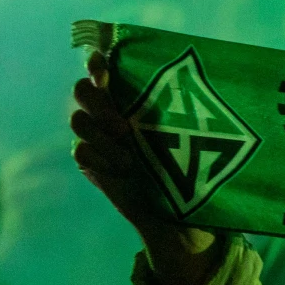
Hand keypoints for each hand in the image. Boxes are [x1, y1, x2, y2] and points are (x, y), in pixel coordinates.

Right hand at [70, 50, 218, 284]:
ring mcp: (101, 141)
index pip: (107, 70)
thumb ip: (188, 108)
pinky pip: (81, 152)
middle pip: (83, 91)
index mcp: (136, 101)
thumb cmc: (199, 171)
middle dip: (97, 99)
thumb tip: (205, 70)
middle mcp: (114, 117)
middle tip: (124, 122)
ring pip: (79, 120)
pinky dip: (100, 158)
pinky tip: (125, 170)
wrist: (186, 222)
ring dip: (102, 132)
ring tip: (131, 154)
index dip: (99, 62)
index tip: (103, 63)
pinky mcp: (95, 167)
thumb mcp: (197, 137)